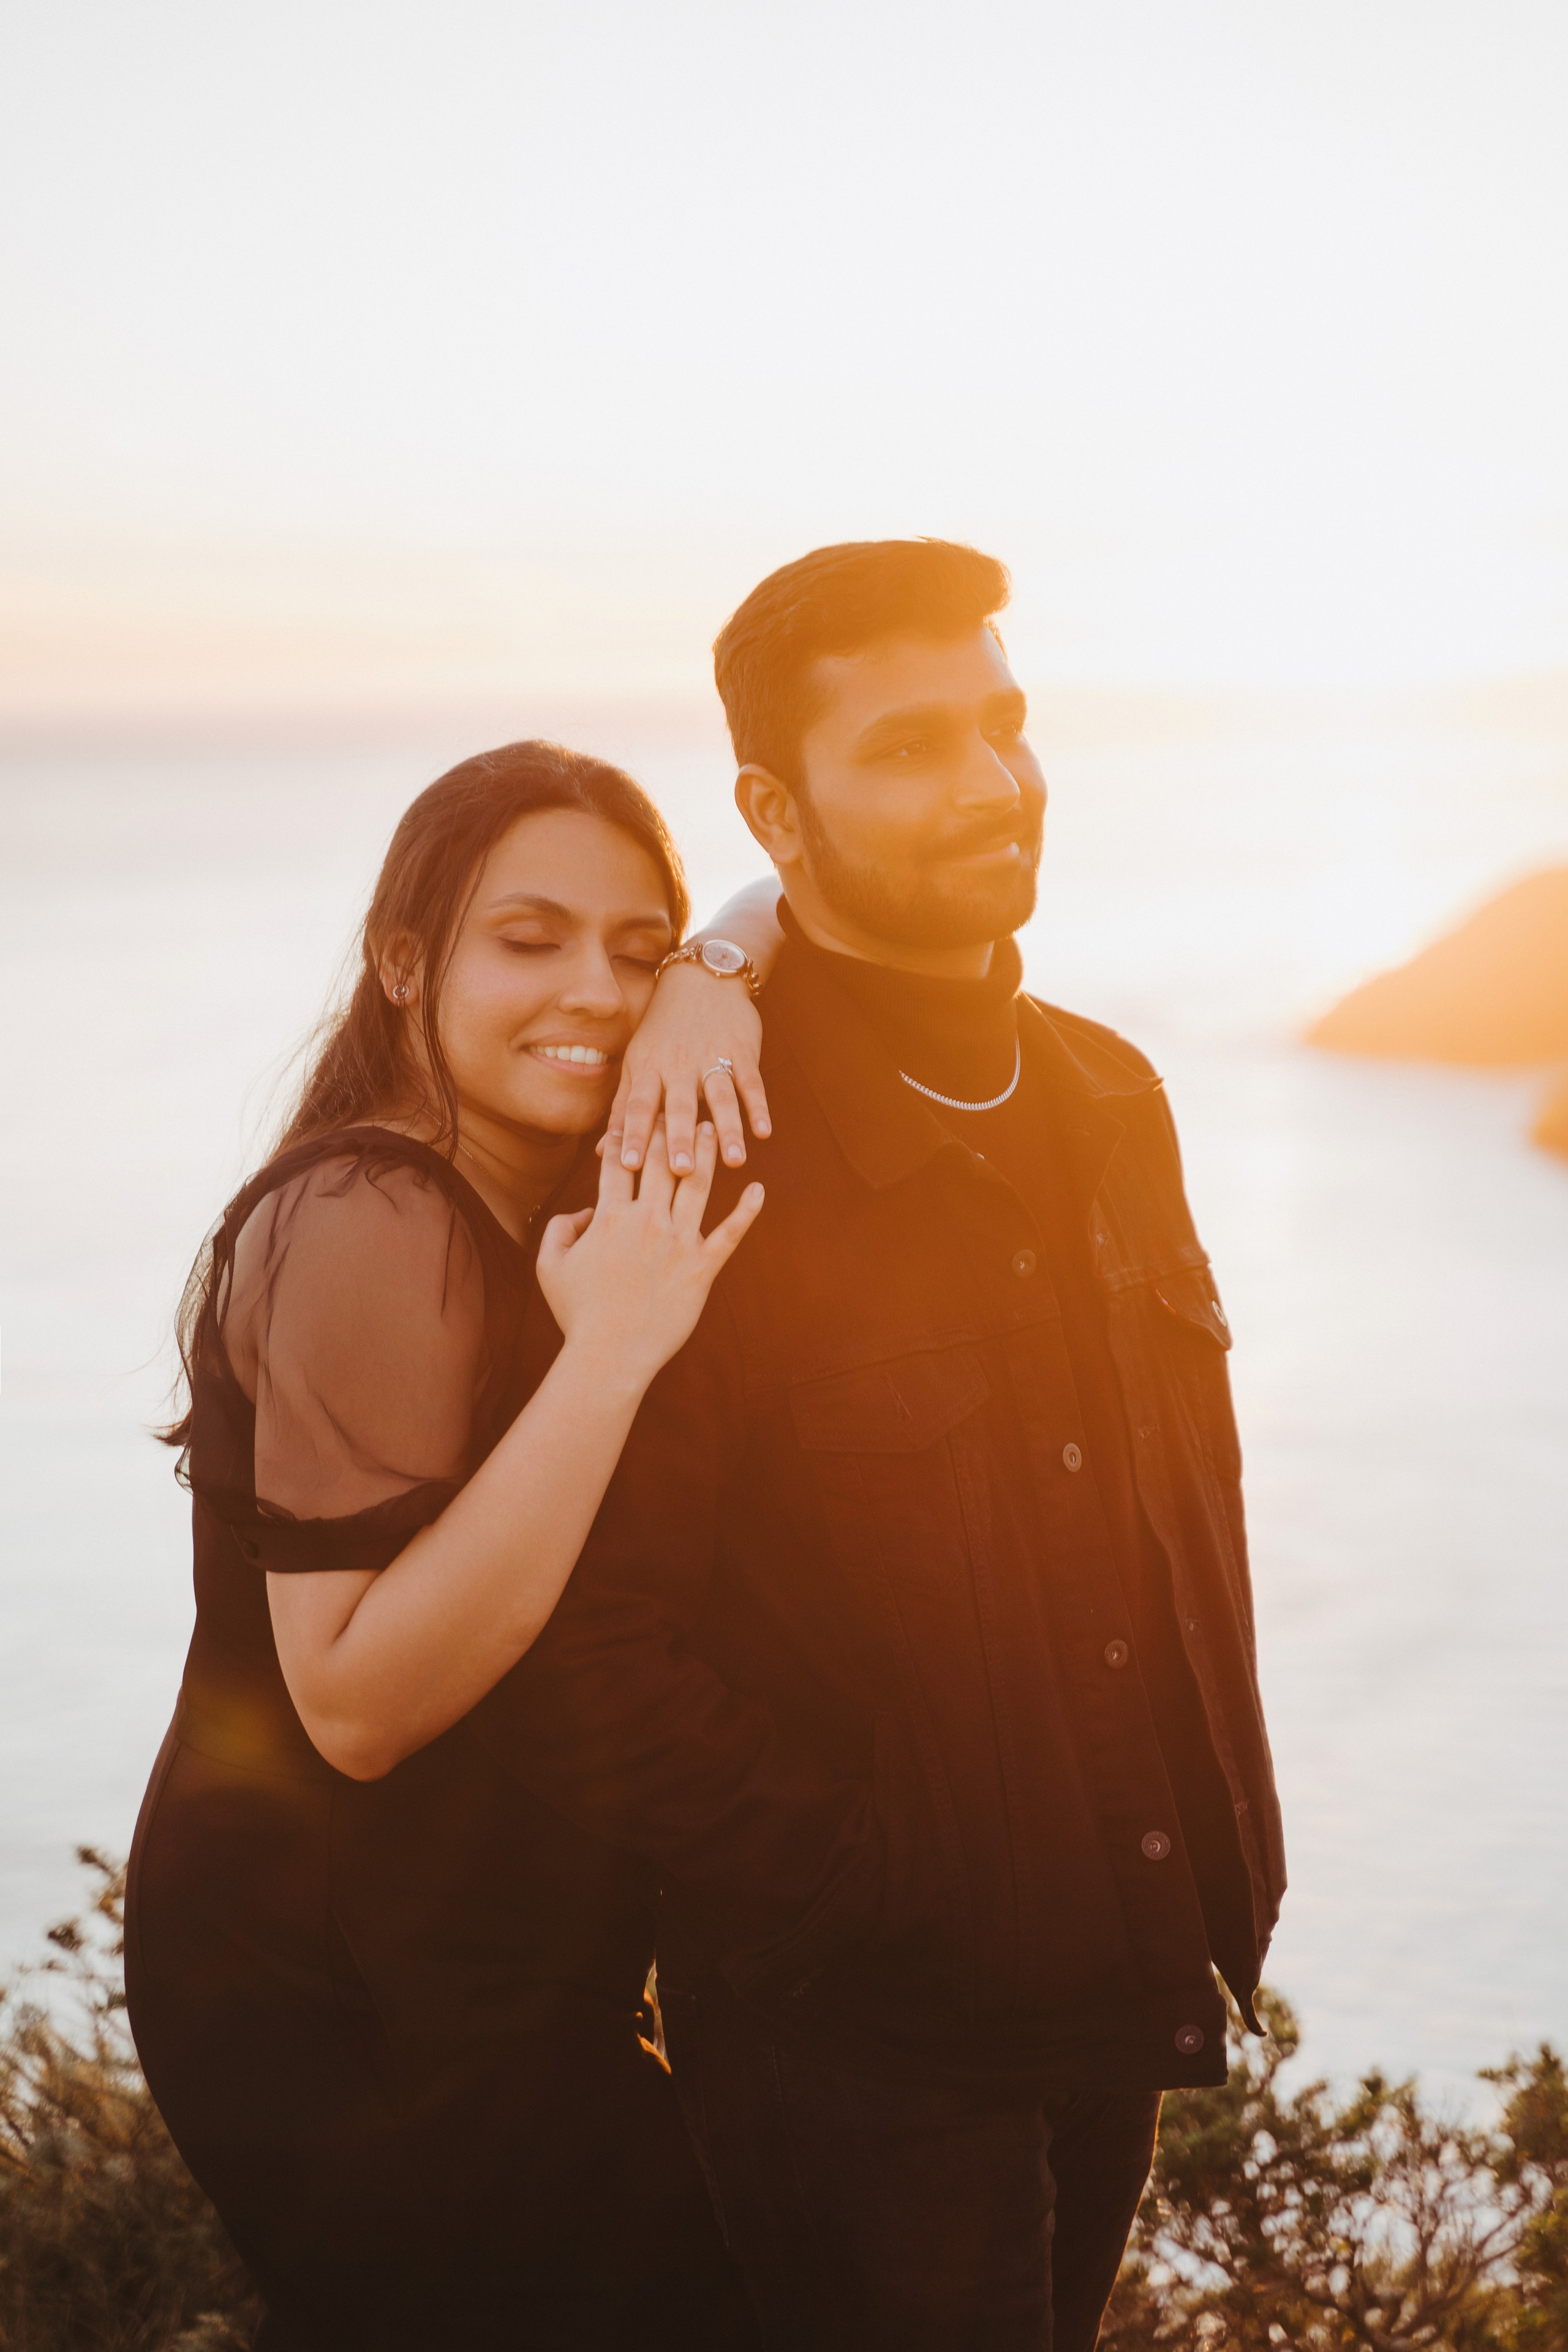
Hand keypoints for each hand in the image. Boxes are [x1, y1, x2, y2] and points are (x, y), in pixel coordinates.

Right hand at [535, 1120, 763, 1391]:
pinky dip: (747, 1211)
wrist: (609, 1356)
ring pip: (697, 1185)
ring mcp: (678, 1243)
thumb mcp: (549, 1266)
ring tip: (715, 1129)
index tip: (636, 1114)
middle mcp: (647, 1221)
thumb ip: (559, 1228)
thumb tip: (584, 1209)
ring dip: (707, 1153)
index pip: (620, 1162)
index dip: (627, 1134)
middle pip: (661, 1161)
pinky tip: (759, 1190)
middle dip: (670, 1128)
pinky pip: (730, 1234)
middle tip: (681, 1103)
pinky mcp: (702, 1268)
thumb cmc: (576, 1314)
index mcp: (609, 1216)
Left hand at [609, 959, 770, 1175]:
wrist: (701, 978)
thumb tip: (603, 1151)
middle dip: (679, 1138)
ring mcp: (712, 1057)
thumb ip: (623, 1107)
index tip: (629, 1166)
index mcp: (648, 1068)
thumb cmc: (662, 1029)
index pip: (638, 1105)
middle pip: (678, 1105)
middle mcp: (678, 1064)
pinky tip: (763, 1133)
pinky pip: (751, 1082)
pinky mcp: (742, 1051)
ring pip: (720, 1096)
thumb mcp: (636, 1061)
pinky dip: (758, 1106)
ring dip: (728, 1129)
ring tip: (734, 1162)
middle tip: (681, 1172)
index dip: (633, 1134)